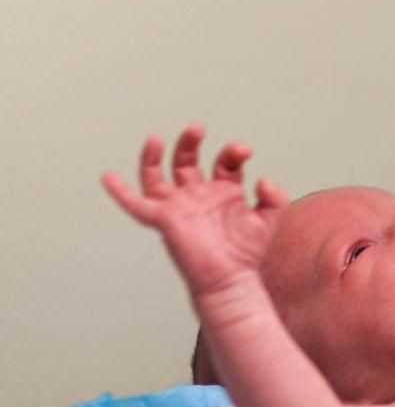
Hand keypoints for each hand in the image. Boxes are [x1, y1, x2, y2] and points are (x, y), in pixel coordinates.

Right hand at [102, 125, 288, 296]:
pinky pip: (135, 204)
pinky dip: (120, 192)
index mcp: (223, 192)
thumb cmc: (247, 252)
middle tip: (197, 127)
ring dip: (154, 156)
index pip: (224, 162)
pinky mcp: (163, 220)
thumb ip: (274, 196)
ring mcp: (178, 207)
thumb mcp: (269, 218)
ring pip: (157, 176)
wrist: (231, 279)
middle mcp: (197, 196)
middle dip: (190, 142)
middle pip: (186, 161)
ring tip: (156, 137)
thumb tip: (263, 178)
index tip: (244, 151)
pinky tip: (108, 176)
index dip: (232, 152)